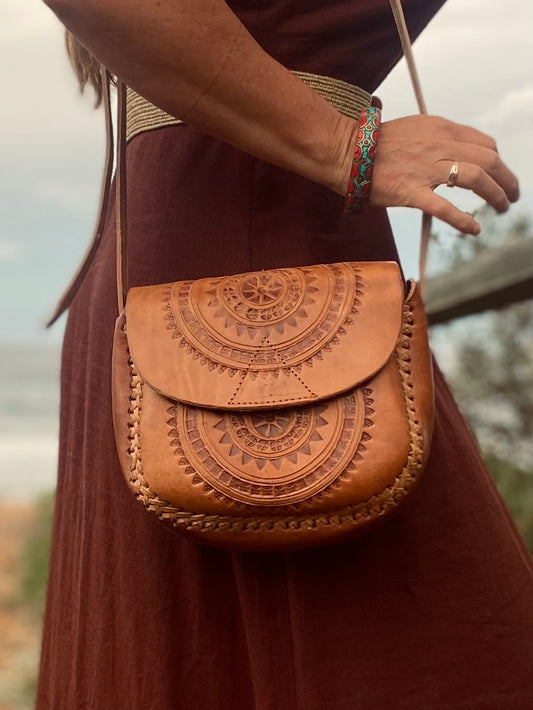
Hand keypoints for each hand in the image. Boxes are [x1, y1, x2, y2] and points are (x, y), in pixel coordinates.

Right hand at [369, 115, 519, 234]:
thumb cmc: (375, 145)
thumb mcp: (414, 130)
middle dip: (507, 179)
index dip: (498, 162)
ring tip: (502, 208)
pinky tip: (474, 229)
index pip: (484, 144)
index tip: (499, 176)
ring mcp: (425, 169)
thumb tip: (455, 157)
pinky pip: (444, 208)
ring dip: (495, 195)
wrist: (347, 151)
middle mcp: (438, 145)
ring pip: (475, 179)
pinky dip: (463, 220)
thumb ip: (437, 140)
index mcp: (440, 128)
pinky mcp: (410, 191)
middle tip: (512, 195)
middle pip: (488, 160)